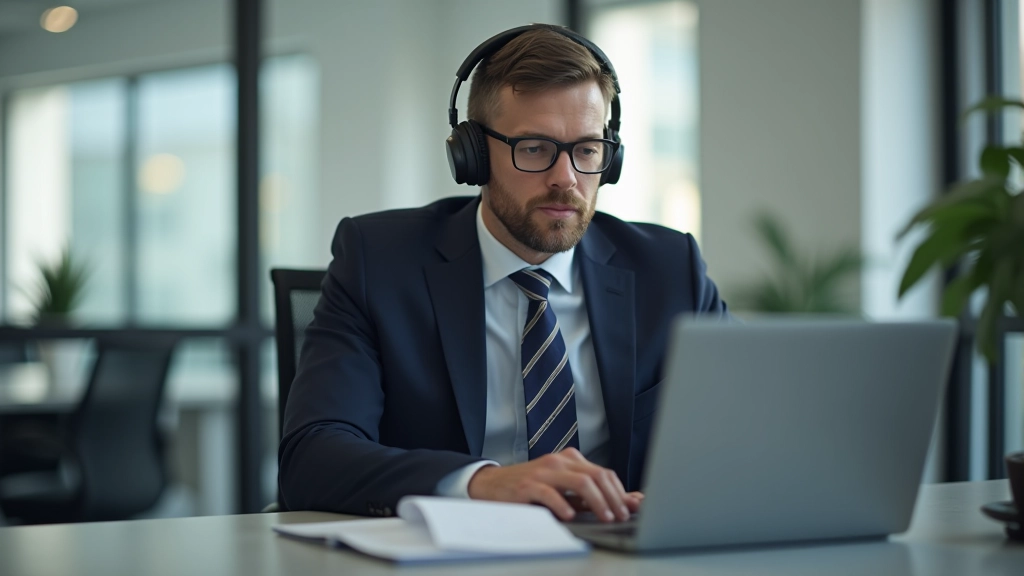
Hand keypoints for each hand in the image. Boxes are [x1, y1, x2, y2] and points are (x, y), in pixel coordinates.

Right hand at [466, 448, 641, 521]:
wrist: (492, 485)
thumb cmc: (530, 488)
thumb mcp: (562, 489)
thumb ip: (588, 496)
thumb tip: (623, 503)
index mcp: (570, 460)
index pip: (603, 472)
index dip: (620, 491)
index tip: (631, 508)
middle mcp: (559, 462)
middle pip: (596, 476)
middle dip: (614, 498)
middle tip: (621, 516)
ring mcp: (544, 471)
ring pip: (580, 481)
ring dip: (597, 501)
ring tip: (605, 517)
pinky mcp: (528, 485)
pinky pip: (550, 493)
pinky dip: (564, 505)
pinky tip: (571, 516)